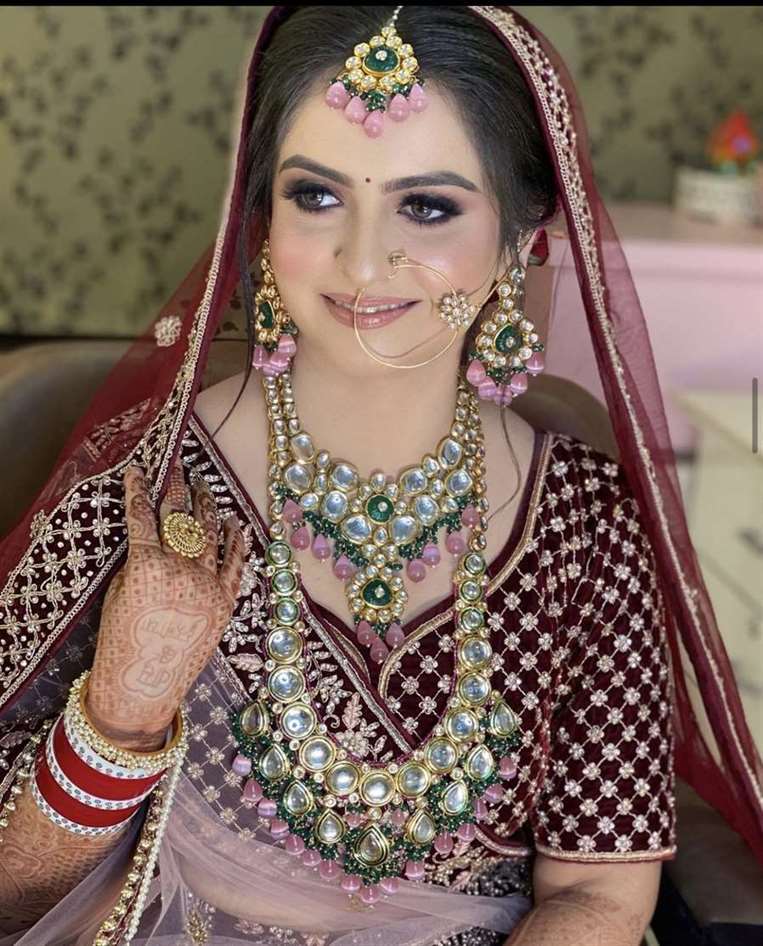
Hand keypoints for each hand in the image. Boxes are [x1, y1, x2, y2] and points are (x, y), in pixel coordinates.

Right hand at [85, 456, 245, 750]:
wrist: (144, 686)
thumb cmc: (121, 642)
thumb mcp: (118, 593)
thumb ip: (138, 560)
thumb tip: (154, 533)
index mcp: (147, 568)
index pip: (143, 517)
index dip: (139, 491)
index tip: (139, 471)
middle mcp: (181, 572)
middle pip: (180, 518)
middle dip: (177, 488)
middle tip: (177, 467)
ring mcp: (208, 587)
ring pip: (211, 534)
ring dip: (207, 506)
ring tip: (203, 485)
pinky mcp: (226, 602)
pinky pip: (236, 563)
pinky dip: (236, 539)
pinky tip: (234, 520)